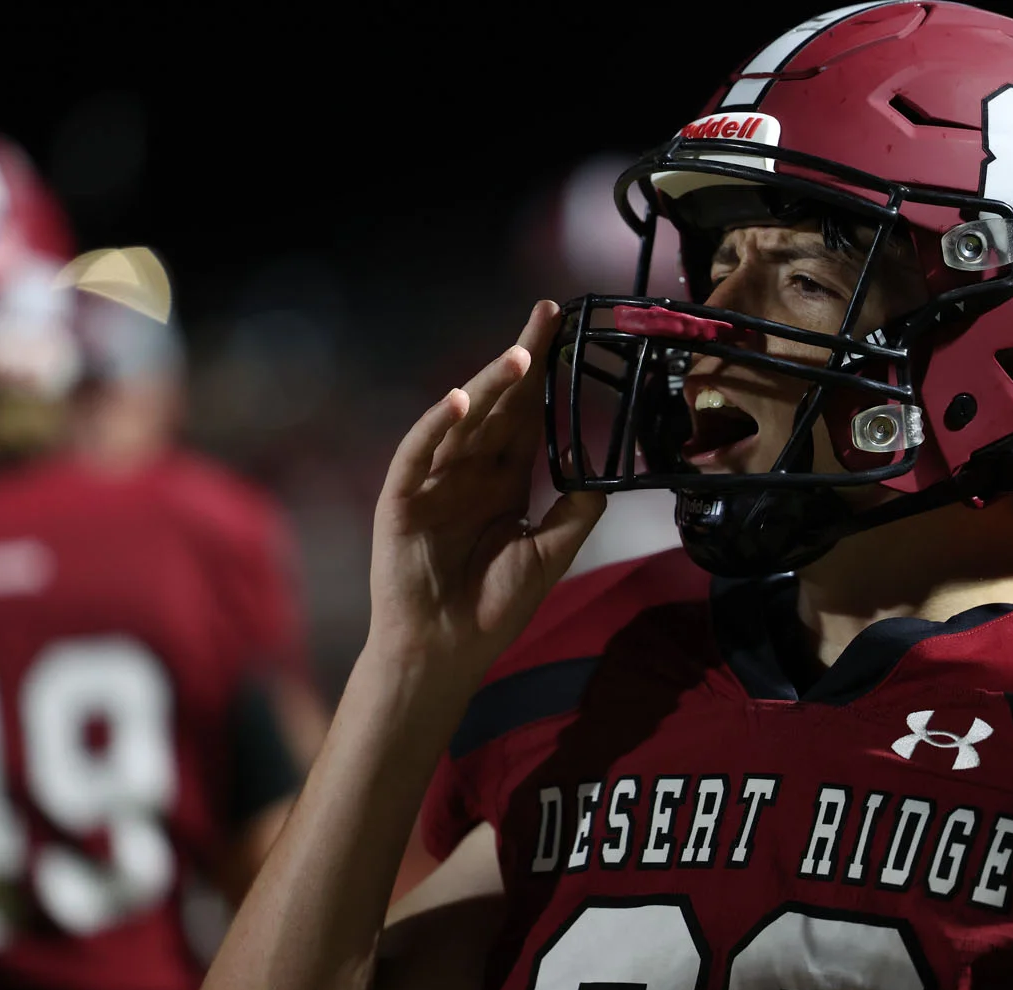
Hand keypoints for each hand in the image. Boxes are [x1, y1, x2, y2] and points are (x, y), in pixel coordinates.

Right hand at [366, 300, 606, 685]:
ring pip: (463, 420)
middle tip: (547, 315)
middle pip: (498, 404)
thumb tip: (610, 469)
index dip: (545, 376)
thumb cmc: (493, 608)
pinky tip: (459, 400)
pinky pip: (418, 453)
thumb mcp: (550, 554)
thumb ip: (577, 510)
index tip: (567, 332)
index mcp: (503, 481)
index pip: (527, 416)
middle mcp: (469, 471)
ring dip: (488, 386)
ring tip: (519, 355)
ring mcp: (434, 481)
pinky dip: (436, 425)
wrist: (447, 652)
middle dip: (522, 361)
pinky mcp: (402, 500)